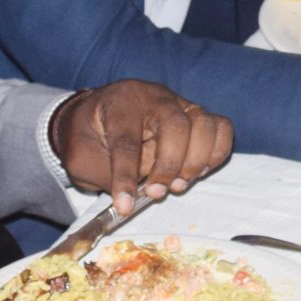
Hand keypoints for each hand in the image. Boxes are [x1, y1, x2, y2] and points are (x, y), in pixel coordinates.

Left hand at [51, 80, 231, 201]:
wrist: (96, 115)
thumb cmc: (88, 136)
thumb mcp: (80, 156)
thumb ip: (106, 175)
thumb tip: (134, 200)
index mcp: (119, 101)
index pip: (127, 139)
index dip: (126, 175)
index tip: (125, 205)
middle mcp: (154, 96)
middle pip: (175, 125)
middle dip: (169, 165)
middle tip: (156, 193)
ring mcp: (179, 103)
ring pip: (204, 124)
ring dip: (196, 161)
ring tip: (177, 184)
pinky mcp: (196, 115)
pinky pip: (220, 128)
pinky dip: (216, 153)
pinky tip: (197, 172)